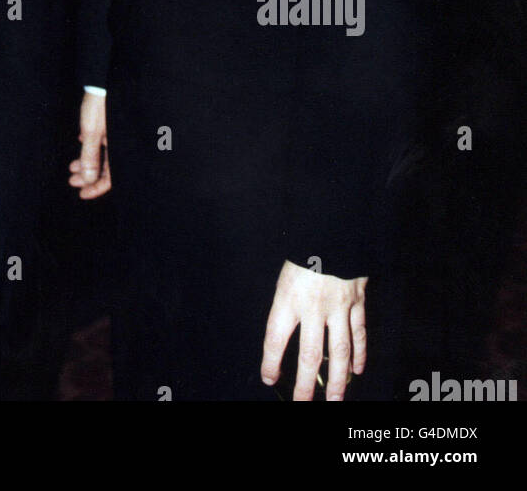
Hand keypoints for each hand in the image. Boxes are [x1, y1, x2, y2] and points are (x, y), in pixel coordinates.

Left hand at [68, 91, 110, 198]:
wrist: (103, 80)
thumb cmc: (99, 105)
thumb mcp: (91, 133)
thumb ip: (90, 157)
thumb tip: (88, 180)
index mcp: (120, 148)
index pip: (111, 178)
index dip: (96, 188)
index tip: (82, 194)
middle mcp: (120, 144)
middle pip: (106, 168)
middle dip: (88, 176)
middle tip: (72, 180)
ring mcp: (115, 135)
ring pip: (102, 155)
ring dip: (86, 162)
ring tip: (72, 167)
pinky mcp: (110, 124)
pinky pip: (101, 142)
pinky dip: (90, 147)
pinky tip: (81, 143)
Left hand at [261, 259, 367, 399]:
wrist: (332, 225)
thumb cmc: (302, 250)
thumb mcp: (284, 274)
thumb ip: (286, 304)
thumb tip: (285, 333)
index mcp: (288, 297)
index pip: (275, 338)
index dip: (271, 362)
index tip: (269, 378)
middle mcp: (313, 306)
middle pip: (310, 354)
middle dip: (306, 384)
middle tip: (303, 403)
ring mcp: (338, 306)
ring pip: (339, 350)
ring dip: (338, 378)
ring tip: (335, 399)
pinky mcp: (357, 301)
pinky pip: (359, 333)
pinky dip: (360, 353)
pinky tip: (358, 369)